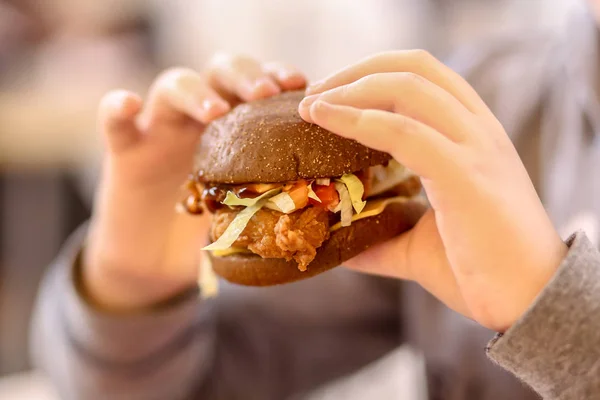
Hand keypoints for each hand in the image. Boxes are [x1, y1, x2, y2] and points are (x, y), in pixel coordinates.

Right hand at [84, 54, 305, 309]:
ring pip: (174, 84)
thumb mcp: (250, 218)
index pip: (260, 89)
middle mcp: (202, 120)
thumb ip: (282, 206)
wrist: (159, 264)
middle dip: (246, 76)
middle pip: (222, 73)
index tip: (303, 87)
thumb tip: (340, 217)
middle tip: (266, 94)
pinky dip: (116, 108)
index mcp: (238, 131)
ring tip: (216, 112)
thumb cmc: (211, 234)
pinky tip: (127, 105)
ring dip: (195, 92)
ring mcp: (162, 130)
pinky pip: (114, 121)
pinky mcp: (125, 151)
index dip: (280, 80)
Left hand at [299, 50, 566, 331]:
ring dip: (350, 90)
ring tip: (310, 107)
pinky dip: (358, 121)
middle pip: (413, 67)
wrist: (529, 304)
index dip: (372, 74)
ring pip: (406, 88)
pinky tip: (326, 122)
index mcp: (473, 136)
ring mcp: (474, 147)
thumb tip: (343, 244)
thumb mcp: (420, 246)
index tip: (330, 96)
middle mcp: (477, 130)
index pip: (424, 76)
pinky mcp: (464, 174)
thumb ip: (383, 237)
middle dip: (355, 72)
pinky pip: (403, 131)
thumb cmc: (481, 271)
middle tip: (313, 96)